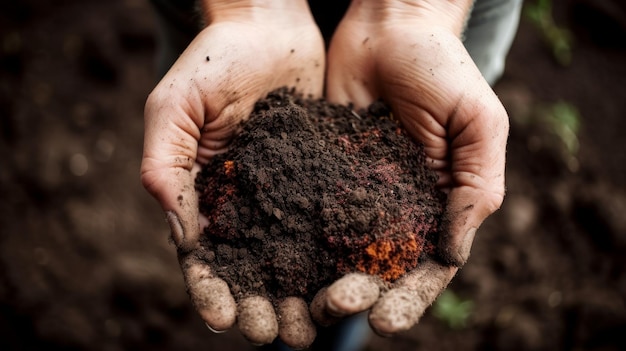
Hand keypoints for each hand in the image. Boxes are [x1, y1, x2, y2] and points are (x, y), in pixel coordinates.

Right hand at [141, 1, 323, 347]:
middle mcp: (248, 204)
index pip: (204, 257)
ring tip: (317, 325)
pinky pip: (332, 221)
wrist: (270, 27)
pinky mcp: (323, 179)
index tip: (222, 318)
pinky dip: (340, 254)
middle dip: (263, 306)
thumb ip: (164, 164)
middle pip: (254, 269)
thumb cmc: (214, 61)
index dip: (211, 290)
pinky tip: (353, 278)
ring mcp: (287, 194)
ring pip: (295, 257)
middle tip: (280, 335)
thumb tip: (177, 228)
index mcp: (205, 196)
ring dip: (303, 294)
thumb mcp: (174, 107)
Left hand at [316, 0, 507, 334]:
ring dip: (323, 280)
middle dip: (361, 294)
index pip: (426, 267)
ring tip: (306, 302)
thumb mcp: (478, 123)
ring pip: (339, 250)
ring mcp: (356, 192)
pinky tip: (277, 262)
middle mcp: (395, 207)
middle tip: (335, 306)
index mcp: (438, 204)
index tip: (386, 319)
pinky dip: (296, 241)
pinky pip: (308, 212)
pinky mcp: (320, 173)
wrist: (388, 26)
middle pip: (378, 267)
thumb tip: (453, 256)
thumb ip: (476, 189)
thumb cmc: (443, 67)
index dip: (409, 297)